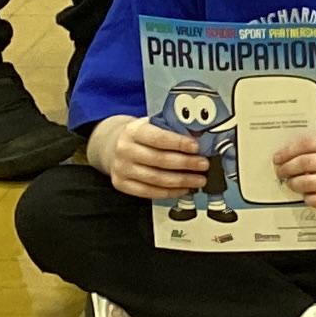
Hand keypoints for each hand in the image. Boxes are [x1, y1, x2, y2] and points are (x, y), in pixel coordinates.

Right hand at [94, 114, 211, 200]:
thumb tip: (199, 135)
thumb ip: (171, 129)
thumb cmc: (140, 135)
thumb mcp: (152, 124)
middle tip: (203, 165)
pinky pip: (148, 192)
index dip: (179, 143)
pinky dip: (169, 192)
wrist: (112, 145)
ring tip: (198, 179)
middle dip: (185, 164)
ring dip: (181, 181)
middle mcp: (125, 150)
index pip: (158, 138)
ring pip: (156, 179)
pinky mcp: (122, 184)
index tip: (196, 147)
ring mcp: (121, 169)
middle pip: (159, 160)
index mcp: (133, 131)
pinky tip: (183, 189)